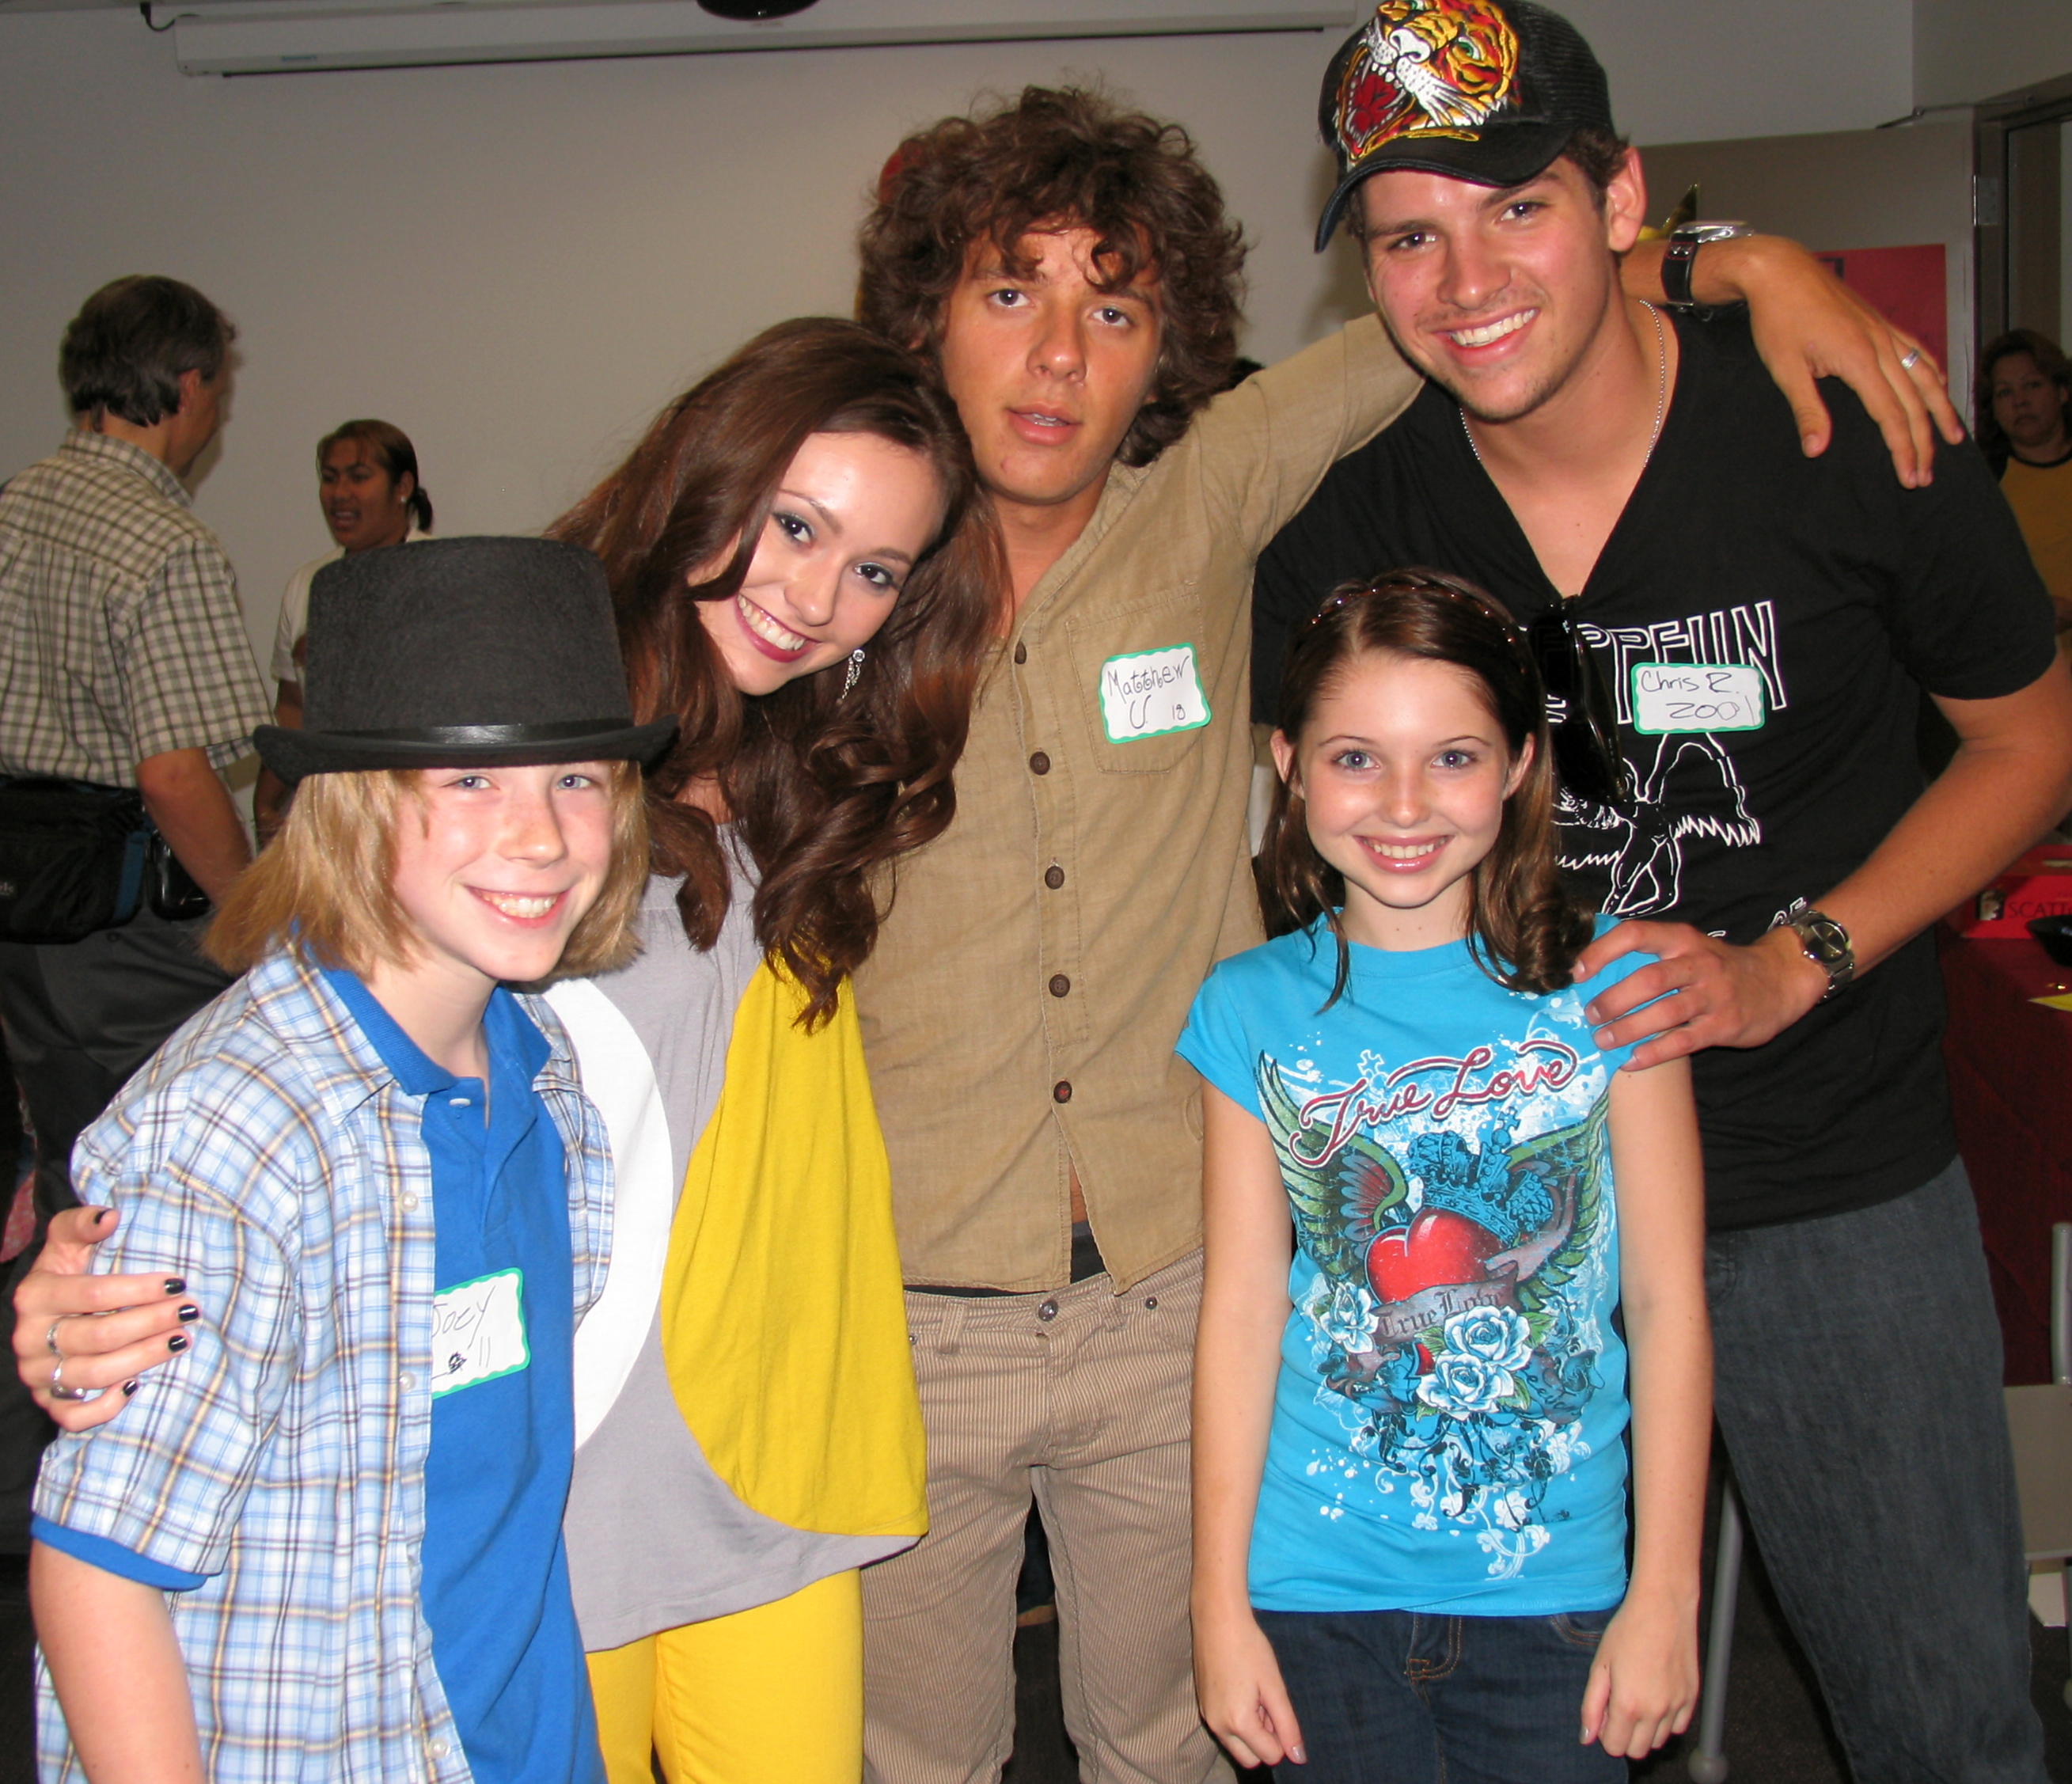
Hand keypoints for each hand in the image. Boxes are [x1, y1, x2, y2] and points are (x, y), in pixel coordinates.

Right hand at [12, 1206, 198, 1429]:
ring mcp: (38, 1373)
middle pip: (100, 1335)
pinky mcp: (47, 1401)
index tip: (177, 1281)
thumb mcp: (65, 1245)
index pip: (93, 1293)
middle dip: (152, 1322)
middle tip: (189, 1311)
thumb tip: (109, 1215)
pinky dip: (106, 1407)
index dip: (139, 1288)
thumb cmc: (64, 1276)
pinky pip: (74, 1416)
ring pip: (94, 1374)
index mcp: (36, 1295)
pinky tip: (137, 1386)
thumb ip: (81, 1225)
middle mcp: (30, 1338)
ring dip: (144, 1358)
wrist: (40, 1317)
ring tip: (181, 1340)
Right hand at [1193, 1602, 1306, 1769]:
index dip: (1280, 1736)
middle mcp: (1218, 1726)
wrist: (1217, 1619)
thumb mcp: (1274, 1687)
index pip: (1270, 1756)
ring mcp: (1207, 1716)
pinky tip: (1240, 1687)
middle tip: (1266, 1704)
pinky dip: (1236, 1718)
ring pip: (1235, 1743)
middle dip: (1263, 1740)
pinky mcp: (1202, 1705)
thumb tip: (1298, 1757)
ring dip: (1249, 1730)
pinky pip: (1223, 1727)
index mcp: (1238, 1723)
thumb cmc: (1249, 1648)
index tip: (1276, 1707)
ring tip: (1253, 1693)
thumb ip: (1287, 1725)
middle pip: (1250, 1758)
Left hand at [1574, 922, 1827, 1069]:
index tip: (1578, 972)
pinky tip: (1633, 1060)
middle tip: (1590, 1015)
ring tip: (1604, 1040)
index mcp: (1682, 939)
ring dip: (1628, 1028)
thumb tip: (1595, 973)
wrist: (1780, 980)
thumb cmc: (1720, 967)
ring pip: (1664, 1012)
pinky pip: (1684, 1041)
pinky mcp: (1725, 1025)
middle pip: (1649, 979)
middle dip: (1613, 999)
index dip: (1602, 951)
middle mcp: (1698, 963)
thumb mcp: (1690, 948)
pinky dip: (1655, 1052)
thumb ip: (1653, 956)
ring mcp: (1714, 995)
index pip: (1635, 934)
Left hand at [1580, 1590, 1699, 1758]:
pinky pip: (1678, 1727)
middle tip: (1619, 1706)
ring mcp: (1677, 1707)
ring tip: (1638, 1698)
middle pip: (1638, 1751)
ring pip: (1658, 1742)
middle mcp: (1656, 1712)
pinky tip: (1657, 1697)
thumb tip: (1587, 1738)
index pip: (1615, 1747)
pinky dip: (1666, 1721)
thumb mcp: (1600, 1665)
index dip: (1605, 1734)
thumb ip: (1591, 1705)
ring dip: (1645, 1730)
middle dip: (1624, 1736)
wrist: (1663, 1608)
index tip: (1604, 1713)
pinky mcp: (1692, 1698)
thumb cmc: (1627, 1631)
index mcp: (1628, 1705)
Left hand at [1713, 235, 1963, 486]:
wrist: (1779, 270)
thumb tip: (1817, 449)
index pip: (1892, 415)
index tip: (1910, 476)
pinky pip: (1917, 351)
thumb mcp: (1785, 369)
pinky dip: (1933, 374)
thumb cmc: (1777, 319)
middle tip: (1926, 475)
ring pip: (1925, 375)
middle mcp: (1881, 345)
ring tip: (1953, 437)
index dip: (1903, 449)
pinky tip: (1938, 387)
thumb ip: (1807, 410)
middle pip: (1914, 402)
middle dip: (1923, 441)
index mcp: (1859, 360)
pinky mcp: (1880, 322)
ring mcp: (1884, 331)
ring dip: (1940, 409)